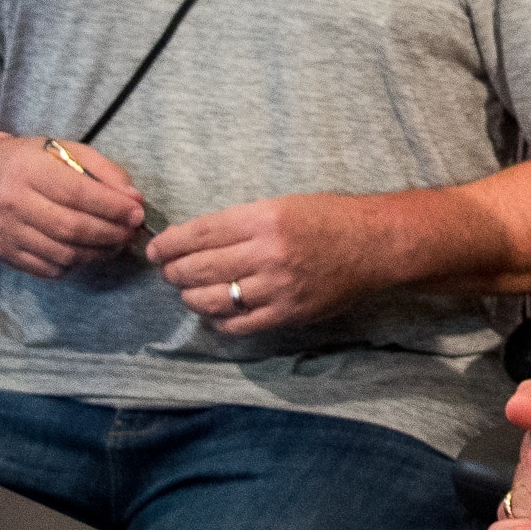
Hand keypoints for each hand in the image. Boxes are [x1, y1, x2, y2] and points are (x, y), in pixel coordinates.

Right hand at [0, 136, 143, 277]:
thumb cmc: (32, 163)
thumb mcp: (66, 151)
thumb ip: (104, 170)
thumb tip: (134, 199)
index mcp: (28, 170)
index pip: (76, 193)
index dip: (111, 207)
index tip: (137, 213)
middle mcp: (13, 203)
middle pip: (71, 228)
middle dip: (110, 234)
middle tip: (132, 233)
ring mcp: (8, 233)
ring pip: (63, 253)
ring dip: (99, 253)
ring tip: (117, 243)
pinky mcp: (8, 255)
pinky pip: (50, 269)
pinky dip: (77, 264)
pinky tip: (90, 251)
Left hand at [149, 194, 389, 336]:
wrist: (374, 244)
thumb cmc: (328, 218)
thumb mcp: (281, 204)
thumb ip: (240, 222)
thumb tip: (196, 240)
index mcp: (263, 219)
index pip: (200, 234)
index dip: (170, 244)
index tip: (156, 249)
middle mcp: (268, 253)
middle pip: (200, 268)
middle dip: (174, 272)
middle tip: (169, 272)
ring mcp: (278, 287)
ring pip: (214, 299)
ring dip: (192, 297)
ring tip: (188, 292)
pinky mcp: (288, 313)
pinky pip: (239, 325)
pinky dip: (220, 320)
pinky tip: (216, 312)